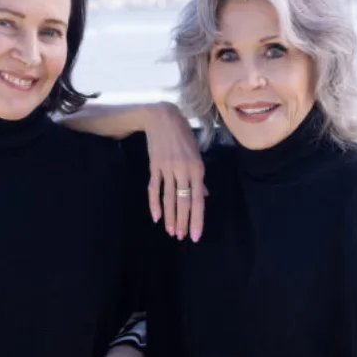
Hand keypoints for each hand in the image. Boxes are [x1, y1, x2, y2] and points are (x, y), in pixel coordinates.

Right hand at [141, 102, 205, 241]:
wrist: (163, 118)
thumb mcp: (196, 154)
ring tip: (171, 232)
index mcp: (197, 169)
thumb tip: (202, 196)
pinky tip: (156, 218)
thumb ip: (199, 178)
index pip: (198, 200)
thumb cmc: (183, 136)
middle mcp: (184, 171)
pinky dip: (154, 204)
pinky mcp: (155, 166)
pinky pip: (154, 189)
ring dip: (170, 217)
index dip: (197, 220)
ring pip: (169, 198)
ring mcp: (168, 169)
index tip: (195, 236)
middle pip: (183, 202)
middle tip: (182, 237)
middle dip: (183, 222)